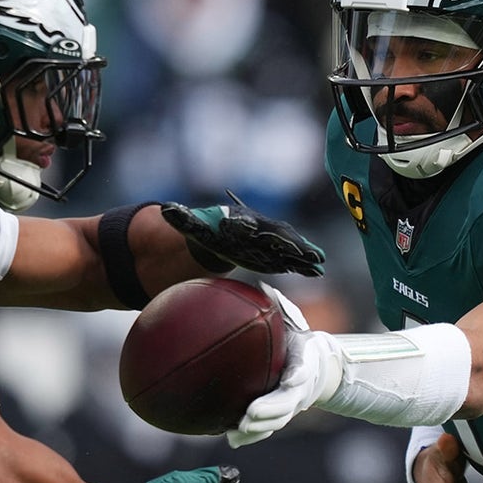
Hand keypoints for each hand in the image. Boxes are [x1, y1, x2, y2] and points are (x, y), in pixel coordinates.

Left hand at [160, 190, 324, 276]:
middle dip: (292, 243)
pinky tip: (317, 273)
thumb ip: (180, 218)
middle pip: (278, 235)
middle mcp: (261, 229)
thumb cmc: (208, 228)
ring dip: (304, 254)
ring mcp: (271, 241)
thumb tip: (164, 209)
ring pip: (290, 247)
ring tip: (318, 264)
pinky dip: (304, 265)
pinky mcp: (276, 254)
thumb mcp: (192, 224)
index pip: (251, 224)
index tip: (266, 236)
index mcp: (242, 220)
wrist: (222, 233)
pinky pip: (292, 259)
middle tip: (306, 251)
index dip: (258, 230)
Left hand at [226, 302, 342, 447]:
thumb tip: (262, 285)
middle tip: (250, 415)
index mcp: (305, 363)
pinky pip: (267, 429)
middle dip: (270, 410)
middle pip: (288, 404)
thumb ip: (280, 306)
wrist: (320, 367)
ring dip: (259, 429)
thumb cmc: (298, 340)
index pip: (303, 371)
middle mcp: (300, 389)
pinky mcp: (281, 415)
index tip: (290, 381)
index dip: (298, 377)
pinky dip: (252, 437)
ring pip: (278, 420)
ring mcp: (292, 405)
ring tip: (238, 430)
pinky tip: (232, 440)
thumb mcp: (294, 321)